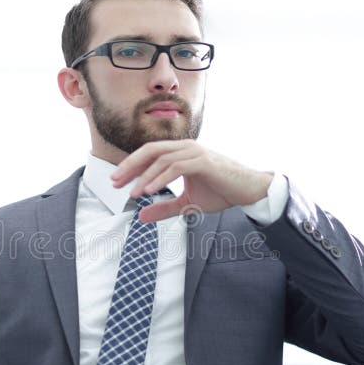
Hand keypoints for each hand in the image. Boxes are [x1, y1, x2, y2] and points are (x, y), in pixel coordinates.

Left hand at [110, 140, 273, 223]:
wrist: (248, 191)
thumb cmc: (221, 192)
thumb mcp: (187, 204)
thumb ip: (164, 208)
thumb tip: (140, 217)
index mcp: (180, 152)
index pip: (149, 154)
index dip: (130, 166)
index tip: (115, 182)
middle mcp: (186, 147)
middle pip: (150, 150)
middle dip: (130, 166)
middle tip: (114, 182)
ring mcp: (194, 152)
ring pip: (161, 158)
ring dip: (144, 176)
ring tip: (133, 193)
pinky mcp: (203, 161)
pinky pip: (176, 167)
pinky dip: (160, 178)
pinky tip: (149, 191)